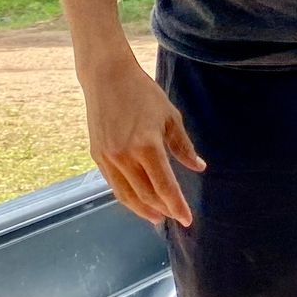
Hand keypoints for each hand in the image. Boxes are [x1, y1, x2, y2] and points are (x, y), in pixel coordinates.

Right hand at [82, 57, 204, 225]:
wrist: (107, 77)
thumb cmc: (143, 94)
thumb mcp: (170, 116)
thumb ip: (183, 146)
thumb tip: (199, 167)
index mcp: (147, 147)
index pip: (165, 186)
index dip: (177, 205)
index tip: (187, 219)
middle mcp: (125, 157)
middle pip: (145, 195)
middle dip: (162, 210)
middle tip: (174, 218)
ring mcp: (108, 158)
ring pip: (126, 195)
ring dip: (142, 209)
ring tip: (156, 217)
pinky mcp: (97, 156)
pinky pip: (113, 184)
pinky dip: (127, 196)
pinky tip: (138, 199)